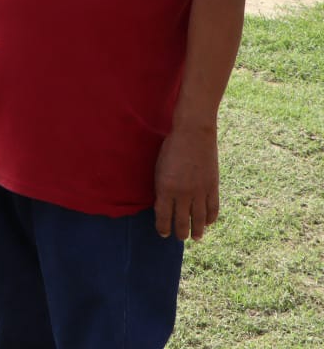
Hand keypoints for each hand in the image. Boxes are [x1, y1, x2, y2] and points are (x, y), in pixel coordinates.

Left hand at [153, 122, 219, 240]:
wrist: (193, 134)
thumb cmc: (171, 147)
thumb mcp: (159, 167)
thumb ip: (162, 187)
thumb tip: (164, 204)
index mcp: (165, 188)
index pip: (163, 216)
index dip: (163, 227)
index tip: (163, 233)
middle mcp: (182, 193)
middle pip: (181, 221)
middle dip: (180, 233)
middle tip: (180, 238)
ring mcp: (199, 191)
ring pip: (199, 220)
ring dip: (197, 231)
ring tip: (196, 238)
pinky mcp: (213, 187)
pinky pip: (213, 209)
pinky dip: (211, 219)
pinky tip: (208, 223)